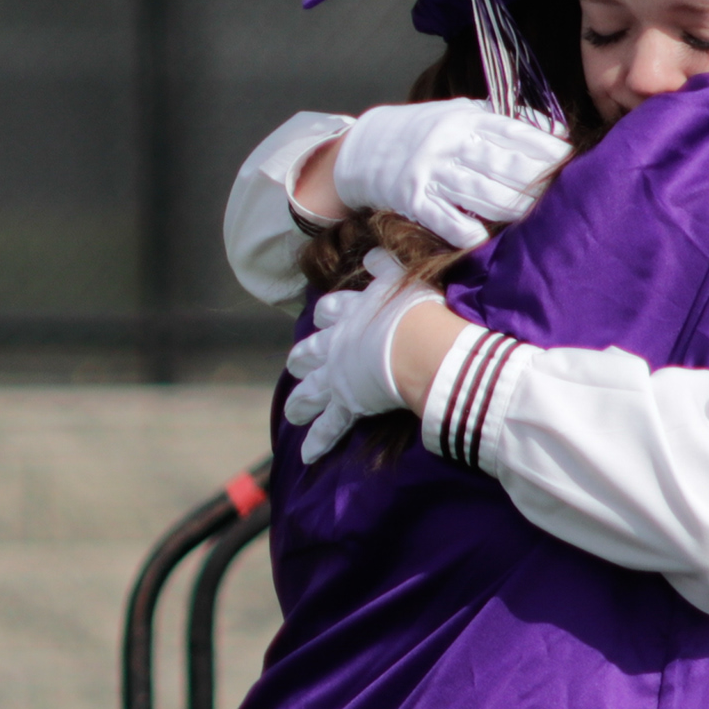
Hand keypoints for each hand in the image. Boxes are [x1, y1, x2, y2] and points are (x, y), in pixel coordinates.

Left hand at [282, 251, 443, 464]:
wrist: (415, 342)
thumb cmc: (416, 310)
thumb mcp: (401, 279)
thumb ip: (386, 267)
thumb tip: (375, 252)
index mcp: (351, 312)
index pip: (330, 310)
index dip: (328, 314)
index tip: (324, 317)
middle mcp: (337, 343)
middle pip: (309, 351)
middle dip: (302, 359)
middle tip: (296, 364)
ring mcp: (337, 375)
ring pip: (310, 390)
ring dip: (300, 402)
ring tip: (292, 412)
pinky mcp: (346, 402)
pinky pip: (329, 426)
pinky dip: (318, 441)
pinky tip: (308, 456)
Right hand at [327, 101, 567, 250]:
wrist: (363, 148)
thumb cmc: (422, 132)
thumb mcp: (457, 114)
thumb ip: (498, 121)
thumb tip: (549, 130)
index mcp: (465, 119)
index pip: (512, 132)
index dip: (543, 147)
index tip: (568, 158)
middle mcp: (449, 143)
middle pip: (502, 165)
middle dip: (534, 181)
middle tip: (557, 193)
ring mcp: (430, 172)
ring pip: (480, 193)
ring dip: (510, 207)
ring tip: (530, 214)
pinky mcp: (412, 200)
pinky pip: (444, 219)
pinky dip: (465, 231)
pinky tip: (482, 237)